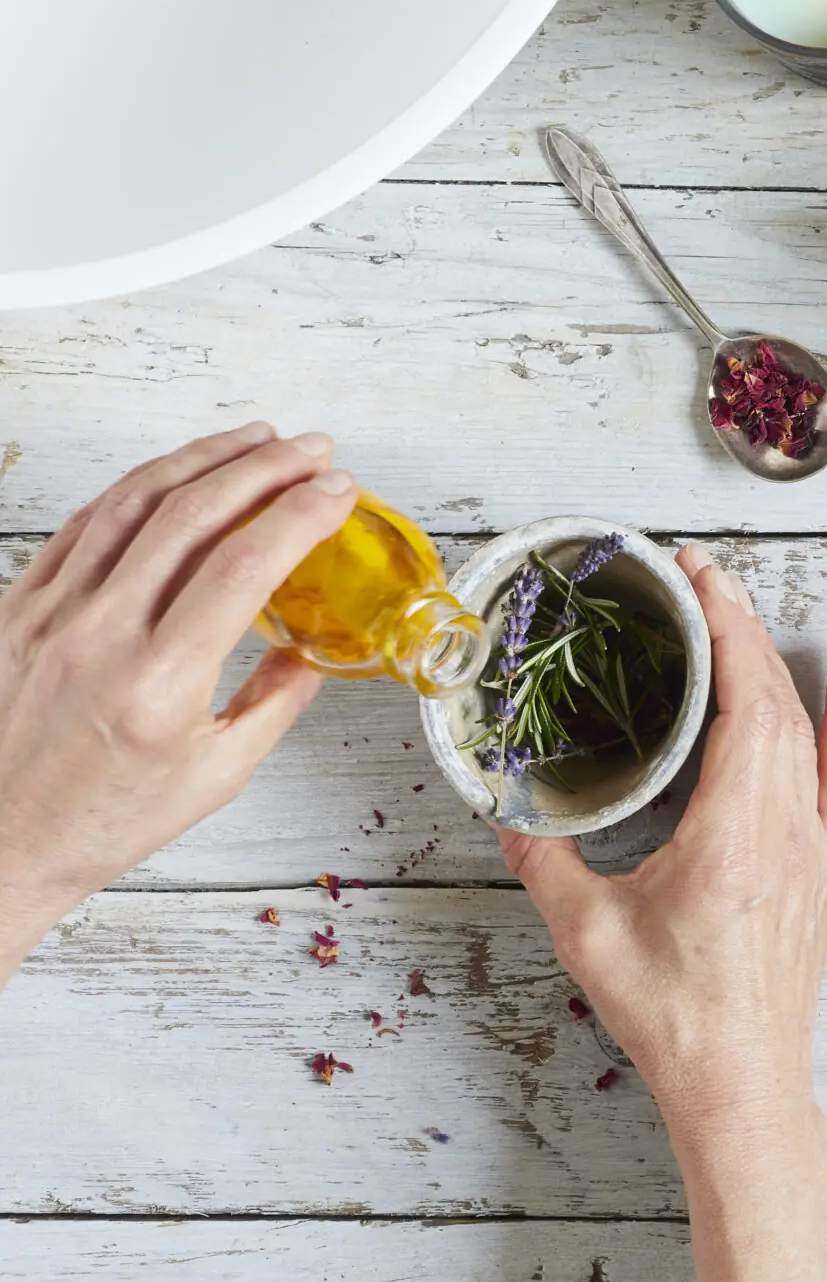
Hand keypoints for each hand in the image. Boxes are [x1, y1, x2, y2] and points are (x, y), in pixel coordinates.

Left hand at [0, 424, 356, 982]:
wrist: (3, 841)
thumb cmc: (107, 819)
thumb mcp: (218, 775)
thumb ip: (275, 703)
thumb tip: (309, 650)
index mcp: (159, 684)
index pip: (242, 567)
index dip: (298, 515)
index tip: (338, 489)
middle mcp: (99, 637)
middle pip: (191, 516)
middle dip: (263, 469)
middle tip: (311, 450)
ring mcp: (50, 615)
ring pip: (131, 503)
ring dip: (201, 459)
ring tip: (253, 440)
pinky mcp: (19, 608)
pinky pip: (82, 525)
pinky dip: (137, 488)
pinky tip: (174, 476)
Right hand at [497, 545, 826, 1139]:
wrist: (743, 1081)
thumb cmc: (671, 1014)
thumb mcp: (587, 932)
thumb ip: (544, 860)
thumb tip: (504, 807)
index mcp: (736, 829)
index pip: (742, 698)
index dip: (723, 627)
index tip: (694, 576)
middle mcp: (787, 823)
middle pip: (773, 696)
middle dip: (736, 623)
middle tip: (694, 574)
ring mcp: (814, 840)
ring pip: (805, 724)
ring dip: (773, 656)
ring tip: (740, 602)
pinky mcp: (822, 859)